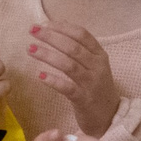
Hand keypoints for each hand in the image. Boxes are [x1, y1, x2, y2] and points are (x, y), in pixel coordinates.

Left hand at [30, 22, 121, 137]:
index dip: (62, 27)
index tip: (44, 24)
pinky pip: (67, 88)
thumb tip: (58, 27)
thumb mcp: (94, 65)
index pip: (81, 35)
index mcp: (100, 55)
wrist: (110, 116)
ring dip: (48, 55)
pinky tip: (39, 75)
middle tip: (32, 31)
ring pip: (69, 65)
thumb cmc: (96, 88)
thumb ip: (80, 48)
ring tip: (30, 49)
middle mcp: (97, 66)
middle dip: (51, 37)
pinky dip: (53, 80)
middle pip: (73, 47)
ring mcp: (91, 83)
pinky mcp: (84, 99)